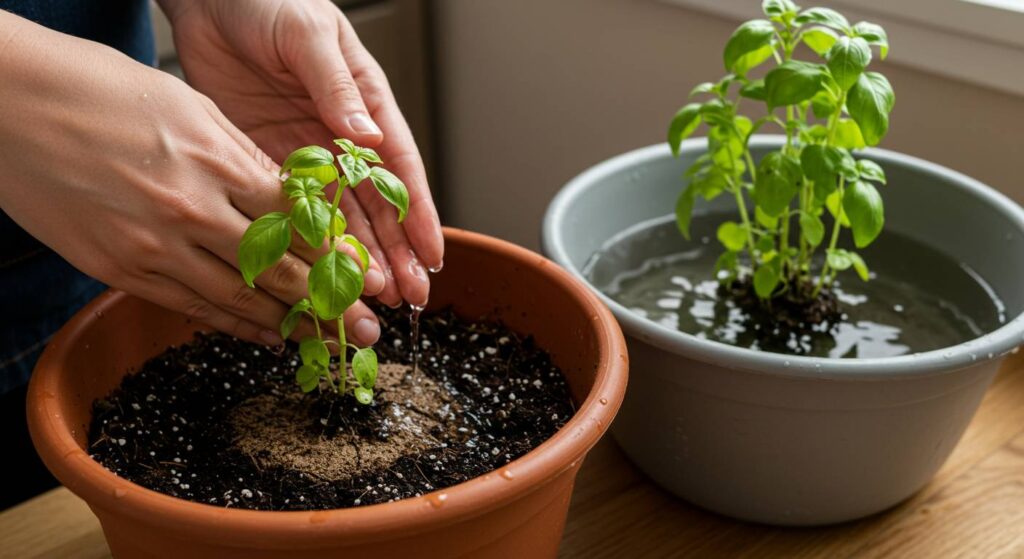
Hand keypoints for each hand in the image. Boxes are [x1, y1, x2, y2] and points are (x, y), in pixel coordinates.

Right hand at [0, 13, 382, 345]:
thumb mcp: (187, 105)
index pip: (299, 220)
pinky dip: (233, 325)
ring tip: (326, 342)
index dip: (338, 254)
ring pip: (239, 297)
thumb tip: (289, 196)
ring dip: (288, 325)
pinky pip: (191, 307)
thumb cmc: (96, 89)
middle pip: (280, 268)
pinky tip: (264, 336)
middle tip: (367, 328)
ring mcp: (153, 245)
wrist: (6, 102)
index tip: (366, 274)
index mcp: (216, 159)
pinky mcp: (118, 269)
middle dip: (331, 303)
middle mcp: (191, 209)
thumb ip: (242, 156)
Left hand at [160, 0, 443, 307]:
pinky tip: (317, 274)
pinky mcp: (268, 161)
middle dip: (396, 254)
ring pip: (339, 218)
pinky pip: (291, 211)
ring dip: (358, 259)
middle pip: (376, 206)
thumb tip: (367, 136)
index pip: (400, 169)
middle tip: (408, 300)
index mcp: (366, 105)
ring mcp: (306, 154)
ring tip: (373, 301)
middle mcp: (342, 137)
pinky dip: (307, 245)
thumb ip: (337, 87)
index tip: (432, 256)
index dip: (418, 216)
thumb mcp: (308, 36)